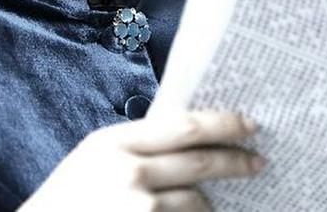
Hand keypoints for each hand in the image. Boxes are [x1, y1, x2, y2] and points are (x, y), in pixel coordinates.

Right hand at [18, 109, 264, 210]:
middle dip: (236, 162)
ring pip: (200, 203)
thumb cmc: (68, 198)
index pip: (184, 126)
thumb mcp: (93, 158)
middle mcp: (129, 173)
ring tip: (205, 204)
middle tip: (257, 161)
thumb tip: (190, 137)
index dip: (223, 124)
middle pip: (202, 164)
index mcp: (114, 143)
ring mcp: (141, 209)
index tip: (249, 124)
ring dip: (208, 204)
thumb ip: (136, 147)